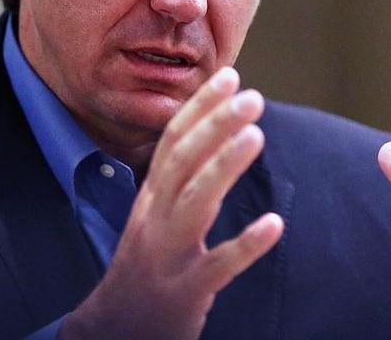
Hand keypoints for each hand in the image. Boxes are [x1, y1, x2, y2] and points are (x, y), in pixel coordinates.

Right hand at [60, 67, 283, 339]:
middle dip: (214, 124)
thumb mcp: (154, 217)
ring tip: (256, 136)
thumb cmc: (146, 268)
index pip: (173, 141)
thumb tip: (212, 136)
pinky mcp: (184, 291)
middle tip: (252, 96)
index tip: (230, 75)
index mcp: (150, 198)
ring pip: (194, 203)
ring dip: (224, 167)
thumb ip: (179, 182)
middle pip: (182, 161)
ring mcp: (167, 254)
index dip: (200, 107)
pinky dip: (245, 245)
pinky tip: (274, 225)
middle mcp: (154, 218)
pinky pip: (217, 265)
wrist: (116, 329)